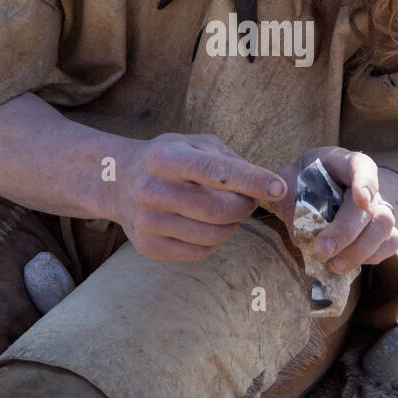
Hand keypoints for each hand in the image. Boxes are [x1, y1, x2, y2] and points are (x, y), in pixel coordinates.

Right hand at [112, 132, 285, 262]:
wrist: (118, 181)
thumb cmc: (168, 160)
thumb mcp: (194, 144)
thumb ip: (229, 160)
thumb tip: (264, 185)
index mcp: (164, 157)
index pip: (215, 171)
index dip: (251, 180)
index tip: (279, 187)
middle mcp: (151, 190)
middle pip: (217, 210)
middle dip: (245, 206)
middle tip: (249, 199)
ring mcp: (147, 222)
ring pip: (213, 235)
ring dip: (232, 225)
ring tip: (227, 211)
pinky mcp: (149, 247)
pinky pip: (200, 252)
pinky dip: (215, 240)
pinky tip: (206, 224)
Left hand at [266, 146, 397, 270]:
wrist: (316, 189)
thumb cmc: (302, 180)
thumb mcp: (288, 179)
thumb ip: (285, 196)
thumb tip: (293, 222)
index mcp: (346, 164)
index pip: (362, 167)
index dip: (365, 183)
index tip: (361, 200)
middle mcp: (367, 186)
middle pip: (369, 207)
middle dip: (346, 232)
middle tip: (323, 250)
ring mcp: (378, 207)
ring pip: (384, 226)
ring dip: (360, 250)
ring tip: (334, 265)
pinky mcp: (382, 230)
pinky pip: (391, 243)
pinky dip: (372, 257)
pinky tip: (347, 264)